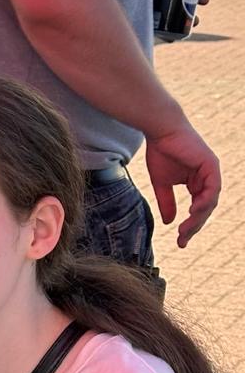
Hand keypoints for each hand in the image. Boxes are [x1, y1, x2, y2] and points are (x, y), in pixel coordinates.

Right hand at [144, 122, 220, 246]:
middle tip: (182, 240)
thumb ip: (167, 202)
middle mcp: (207, 177)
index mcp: (197, 181)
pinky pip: (212, 189)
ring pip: (209, 202)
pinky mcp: (211, 165)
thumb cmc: (161, 152)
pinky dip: (204, 202)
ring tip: (186, 229)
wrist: (161, 131)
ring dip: (199, 218)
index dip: (189, 226)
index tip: (180, 241)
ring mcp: (211, 171)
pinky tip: (193, 212)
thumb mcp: (162, 184)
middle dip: (194, 226)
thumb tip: (169, 222)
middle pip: (205, 209)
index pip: (198, 208)